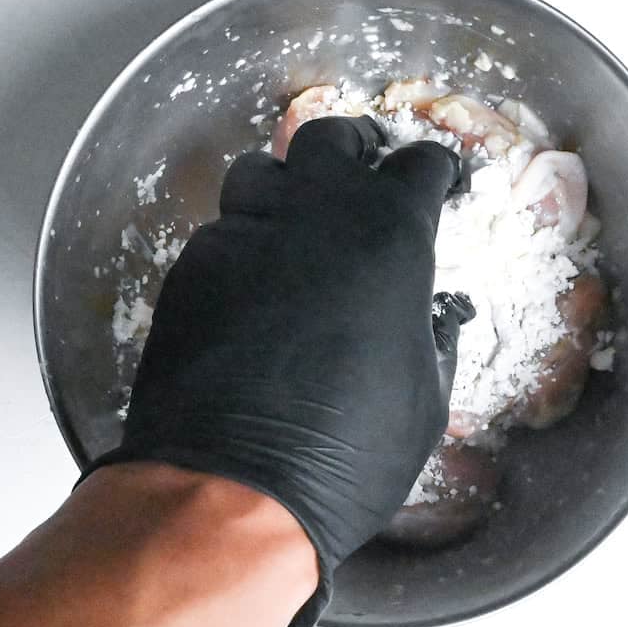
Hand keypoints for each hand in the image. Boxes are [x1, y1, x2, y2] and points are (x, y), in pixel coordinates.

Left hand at [83, 116, 472, 626]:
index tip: (437, 182)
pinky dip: (241, 243)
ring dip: (285, 187)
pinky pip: (221, 231)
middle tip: (361, 169)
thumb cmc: (352, 451)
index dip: (433, 170)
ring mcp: (244, 236)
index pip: (418, 165)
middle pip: (330, 139)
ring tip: (294, 219)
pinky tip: (248, 283)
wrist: (236, 487)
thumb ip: (432, 337)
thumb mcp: (426, 398)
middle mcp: (314, 217)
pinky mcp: (190, 268)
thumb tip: (432, 315)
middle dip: (352, 148)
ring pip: (261, 172)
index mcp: (388, 237)